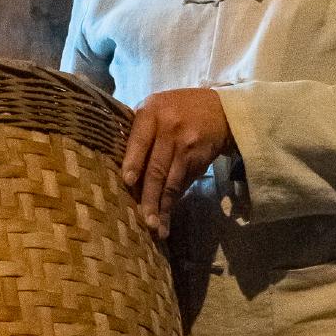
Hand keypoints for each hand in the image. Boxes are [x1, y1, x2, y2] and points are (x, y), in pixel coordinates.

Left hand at [120, 87, 233, 236]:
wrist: (219, 110)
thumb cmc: (176, 110)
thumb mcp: (155, 107)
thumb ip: (138, 129)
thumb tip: (115, 164)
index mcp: (151, 113)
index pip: (140, 141)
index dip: (134, 162)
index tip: (127, 182)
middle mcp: (169, 128)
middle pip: (157, 168)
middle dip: (149, 197)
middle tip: (144, 221)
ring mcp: (187, 145)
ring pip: (172, 181)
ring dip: (164, 207)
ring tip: (157, 228)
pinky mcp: (199, 159)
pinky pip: (183, 183)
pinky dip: (174, 199)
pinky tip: (168, 214)